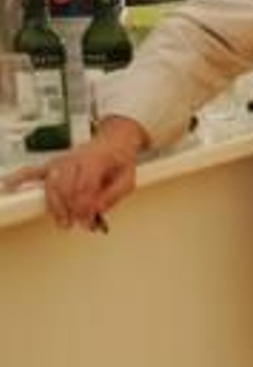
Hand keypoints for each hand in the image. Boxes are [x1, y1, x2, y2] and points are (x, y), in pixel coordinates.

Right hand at [1, 116, 145, 229]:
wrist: (113, 143)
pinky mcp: (53, 165)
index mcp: (96, 160)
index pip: (86, 185)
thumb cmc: (119, 162)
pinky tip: (8, 184)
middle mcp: (75, 159)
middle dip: (71, 209)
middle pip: (66, 186)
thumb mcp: (128, 179)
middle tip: (77, 224)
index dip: (85, 205)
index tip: (88, 219)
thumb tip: (96, 210)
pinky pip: (33, 171)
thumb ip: (113, 196)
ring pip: (51, 184)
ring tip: (63, 222)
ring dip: (56, 206)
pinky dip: (20, 177)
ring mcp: (62, 162)